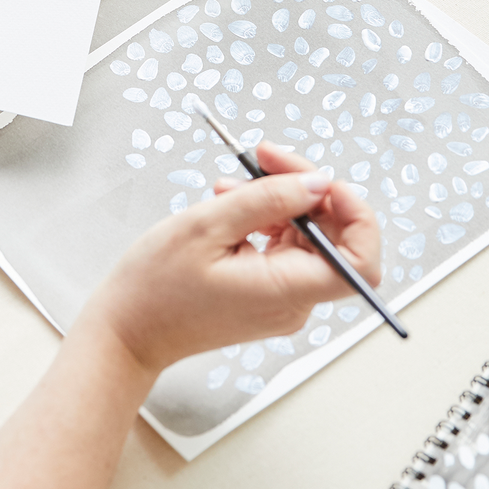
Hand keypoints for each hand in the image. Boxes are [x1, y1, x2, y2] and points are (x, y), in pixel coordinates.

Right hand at [84, 143, 380, 377]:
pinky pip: (285, 249)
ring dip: (279, 202)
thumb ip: (269, 200)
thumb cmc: (156, 288)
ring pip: (308, 238)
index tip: (323, 180)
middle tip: (266, 157)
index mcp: (286, 291)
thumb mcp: (207, 226)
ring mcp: (282, 300)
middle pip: (333, 237)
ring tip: (231, 187)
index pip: (360, 261)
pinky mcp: (268, 294)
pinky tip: (232, 206)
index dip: (356, 214)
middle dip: (306, 190)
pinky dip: (266, 220)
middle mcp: (294, 302)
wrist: (128, 331)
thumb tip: (318, 183)